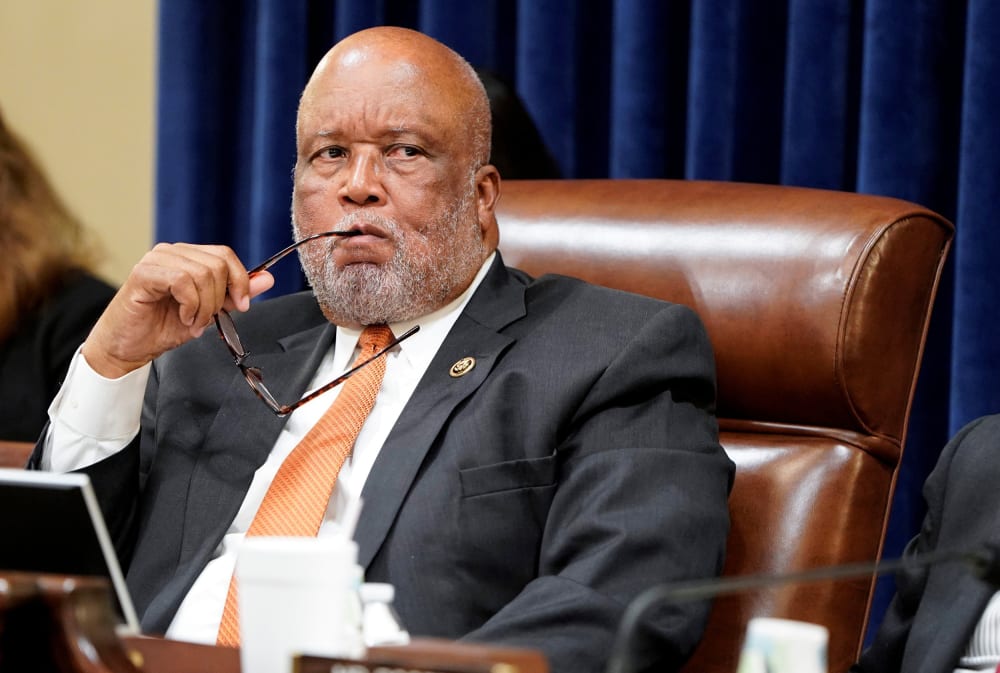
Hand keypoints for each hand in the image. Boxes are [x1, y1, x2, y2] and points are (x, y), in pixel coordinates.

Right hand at [81, 243, 274, 377]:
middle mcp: (171, 252)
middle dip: (220, 298)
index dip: (240, 280)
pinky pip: (183, 281)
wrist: (128, 348)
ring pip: (202, 273)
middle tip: (207, 320)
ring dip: (205, 306)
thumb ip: (234, 295)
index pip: (224, 255)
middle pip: (217, 263)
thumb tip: (267, 279)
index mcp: (187, 257)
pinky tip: (183, 317)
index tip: (241, 306)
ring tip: (193, 322)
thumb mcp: (209, 312)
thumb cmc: (162, 328)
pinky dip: (191, 305)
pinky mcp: (143, 273)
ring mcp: (156, 260)